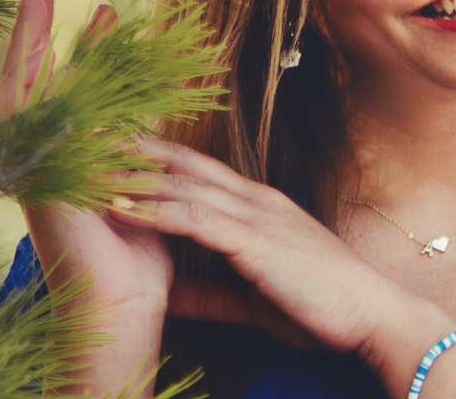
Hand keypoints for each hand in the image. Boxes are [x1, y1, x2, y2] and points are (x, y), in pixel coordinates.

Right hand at [0, 0, 169, 395]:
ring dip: (31, 49)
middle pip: (33, 87)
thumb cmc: (138, 252)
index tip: (101, 14)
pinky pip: (31, 125)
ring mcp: (37, 170)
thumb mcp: (136, 188)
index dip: (77, 54)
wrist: (125, 301)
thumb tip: (138, 128)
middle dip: (39, 40)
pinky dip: (34, 89)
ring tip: (43, 2)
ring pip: (24, 97)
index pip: (66, 95)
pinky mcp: (39, 181)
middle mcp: (46, 161)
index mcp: (71, 161)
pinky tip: (42, 57)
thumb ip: (129, 156)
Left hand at [108, 138, 390, 355]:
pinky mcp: (257, 240)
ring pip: (183, 185)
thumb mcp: (251, 299)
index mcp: (260, 208)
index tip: (110, 154)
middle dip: (133, 153)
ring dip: (131, 177)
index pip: (198, 171)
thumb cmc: (320, 306)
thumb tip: (166, 292)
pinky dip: (154, 210)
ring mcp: (258, 216)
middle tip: (83, 140)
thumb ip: (208, 291)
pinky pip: (195, 218)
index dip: (153, 159)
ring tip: (84, 168)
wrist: (371, 314)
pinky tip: (119, 208)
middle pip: (184, 165)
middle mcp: (257, 200)